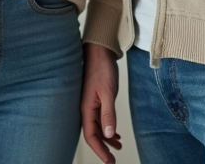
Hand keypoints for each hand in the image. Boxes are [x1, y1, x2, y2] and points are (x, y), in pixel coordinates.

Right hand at [81, 43, 121, 163]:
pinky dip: (108, 127)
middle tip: (112, 160)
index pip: (91, 136)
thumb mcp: (107, 93)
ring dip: (107, 139)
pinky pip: (100, 119)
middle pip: (93, 134)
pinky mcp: (95, 99)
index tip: (109, 161)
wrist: (100, 51)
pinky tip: (115, 132)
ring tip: (118, 147)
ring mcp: (90, 104)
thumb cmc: (102, 69)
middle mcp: (86, 109)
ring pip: (97, 127)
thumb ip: (108, 114)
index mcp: (86, 109)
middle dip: (103, 149)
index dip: (100, 151)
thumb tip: (108, 135)